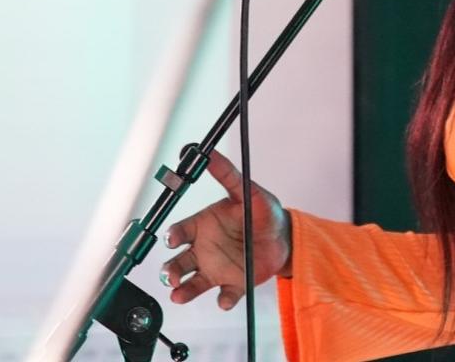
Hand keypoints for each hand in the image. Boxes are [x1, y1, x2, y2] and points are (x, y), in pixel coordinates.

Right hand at [160, 149, 292, 309]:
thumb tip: (210, 153)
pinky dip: (223, 299)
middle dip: (170, 271)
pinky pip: (224, 295)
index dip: (173, 236)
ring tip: (180, 294)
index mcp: (203, 226)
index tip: (174, 239)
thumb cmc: (262, 212)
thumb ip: (227, 175)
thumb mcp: (246, 191)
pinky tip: (225, 299)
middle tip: (172, 276)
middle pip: (177, 263)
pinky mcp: (233, 284)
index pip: (179, 232)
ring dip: (184, 290)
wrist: (284, 235)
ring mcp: (216, 268)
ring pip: (192, 283)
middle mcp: (203, 250)